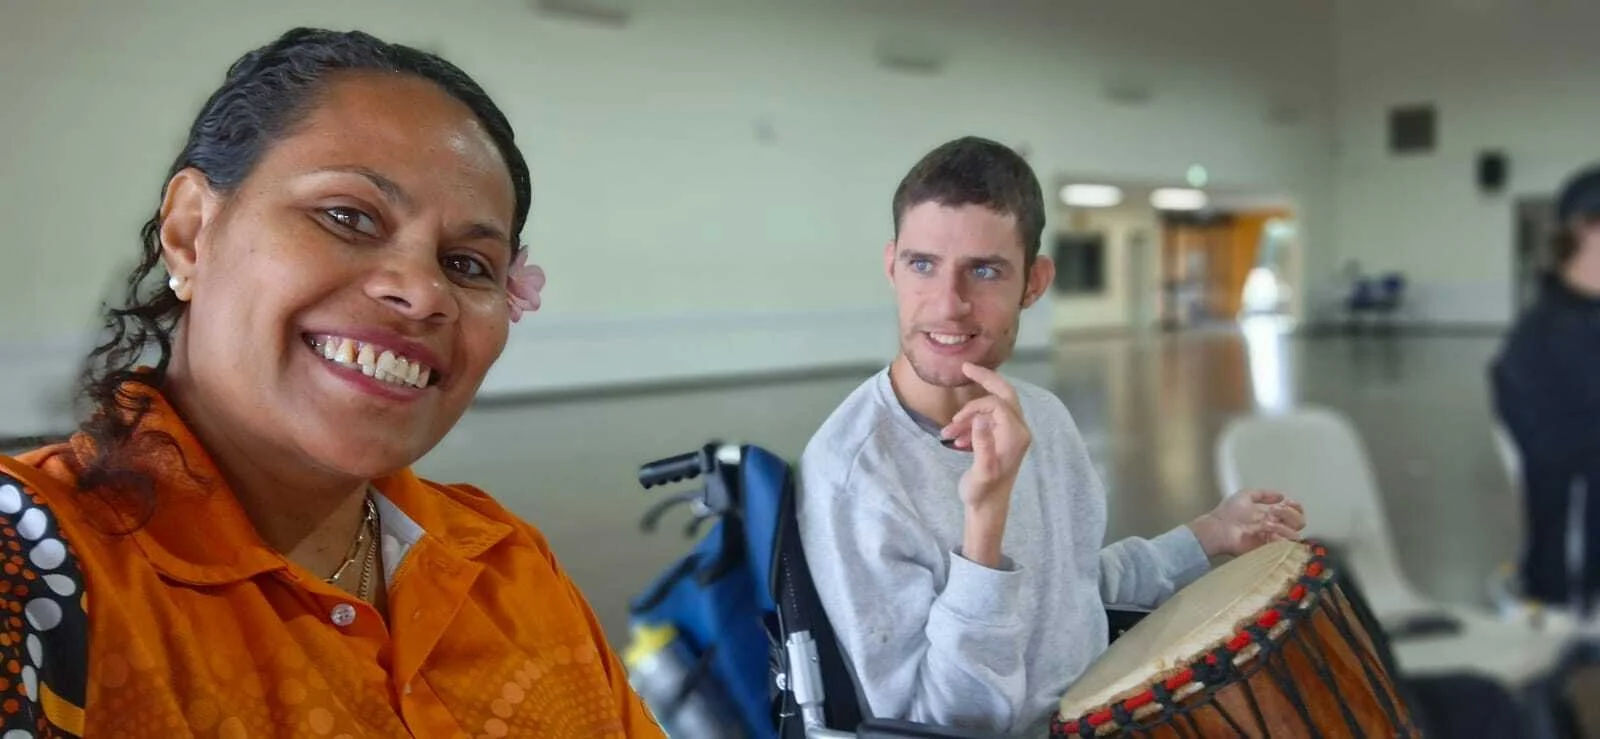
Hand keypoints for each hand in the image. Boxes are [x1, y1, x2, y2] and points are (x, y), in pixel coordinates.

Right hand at [945, 364, 1031, 510]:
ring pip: (991, 409)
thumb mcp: (981, 471)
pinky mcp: (1004, 440)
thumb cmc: (983, 493)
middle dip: (985, 381)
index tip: (958, 404)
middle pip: (1005, 394)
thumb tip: (978, 418)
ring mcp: (1012, 435)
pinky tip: (956, 440)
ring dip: (968, 416)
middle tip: (966, 369)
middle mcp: (1019, 431)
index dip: (977, 400)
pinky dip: (970, 425)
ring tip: (947, 434)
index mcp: (1016, 435)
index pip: (997, 403)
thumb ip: (982, 444)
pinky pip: (987, 420)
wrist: (987, 510)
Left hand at [1188, 489, 1305, 558]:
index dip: (1296, 507)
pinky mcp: (1268, 549)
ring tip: (1267, 523)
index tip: (1287, 503)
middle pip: (1300, 522)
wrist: (1219, 528)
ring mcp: (1273, 538)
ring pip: (1295, 534)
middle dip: (1290, 514)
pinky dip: (1280, 538)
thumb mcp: (1245, 495)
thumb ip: (1264, 494)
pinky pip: (1284, 546)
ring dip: (1284, 526)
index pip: (1295, 511)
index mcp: (1272, 513)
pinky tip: (1268, 532)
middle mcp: (1275, 526)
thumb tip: (1282, 495)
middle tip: (1274, 511)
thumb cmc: (1229, 512)